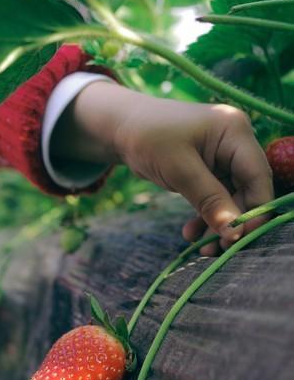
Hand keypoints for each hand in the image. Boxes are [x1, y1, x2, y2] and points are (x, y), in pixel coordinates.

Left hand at [52, 82, 272, 254]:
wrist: (122, 128)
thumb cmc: (148, 138)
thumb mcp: (179, 169)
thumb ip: (209, 200)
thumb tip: (233, 232)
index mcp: (235, 132)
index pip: (258, 176)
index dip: (254, 210)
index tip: (239, 239)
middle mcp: (236, 143)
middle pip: (248, 191)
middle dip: (233, 222)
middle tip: (215, 250)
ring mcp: (224, 157)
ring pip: (232, 199)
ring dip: (218, 225)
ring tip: (202, 248)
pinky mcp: (211, 171)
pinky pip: (216, 199)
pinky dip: (206, 217)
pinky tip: (191, 233)